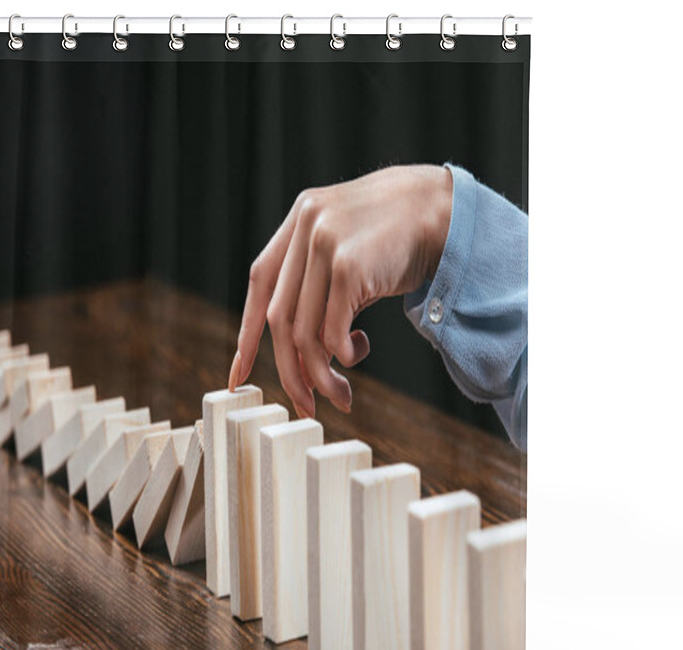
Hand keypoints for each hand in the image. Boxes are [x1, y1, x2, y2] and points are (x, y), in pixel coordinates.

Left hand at [228, 164, 452, 416]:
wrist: (443, 211)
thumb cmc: (398, 240)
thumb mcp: (348, 253)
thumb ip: (319, 289)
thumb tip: (304, 359)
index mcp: (299, 220)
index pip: (259, 283)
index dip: (247, 333)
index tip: (239, 375)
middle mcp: (305, 226)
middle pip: (278, 317)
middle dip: (289, 371)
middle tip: (305, 405)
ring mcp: (324, 243)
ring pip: (303, 331)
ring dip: (319, 375)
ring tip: (340, 394)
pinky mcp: (348, 266)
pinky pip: (331, 330)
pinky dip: (343, 355)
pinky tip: (358, 353)